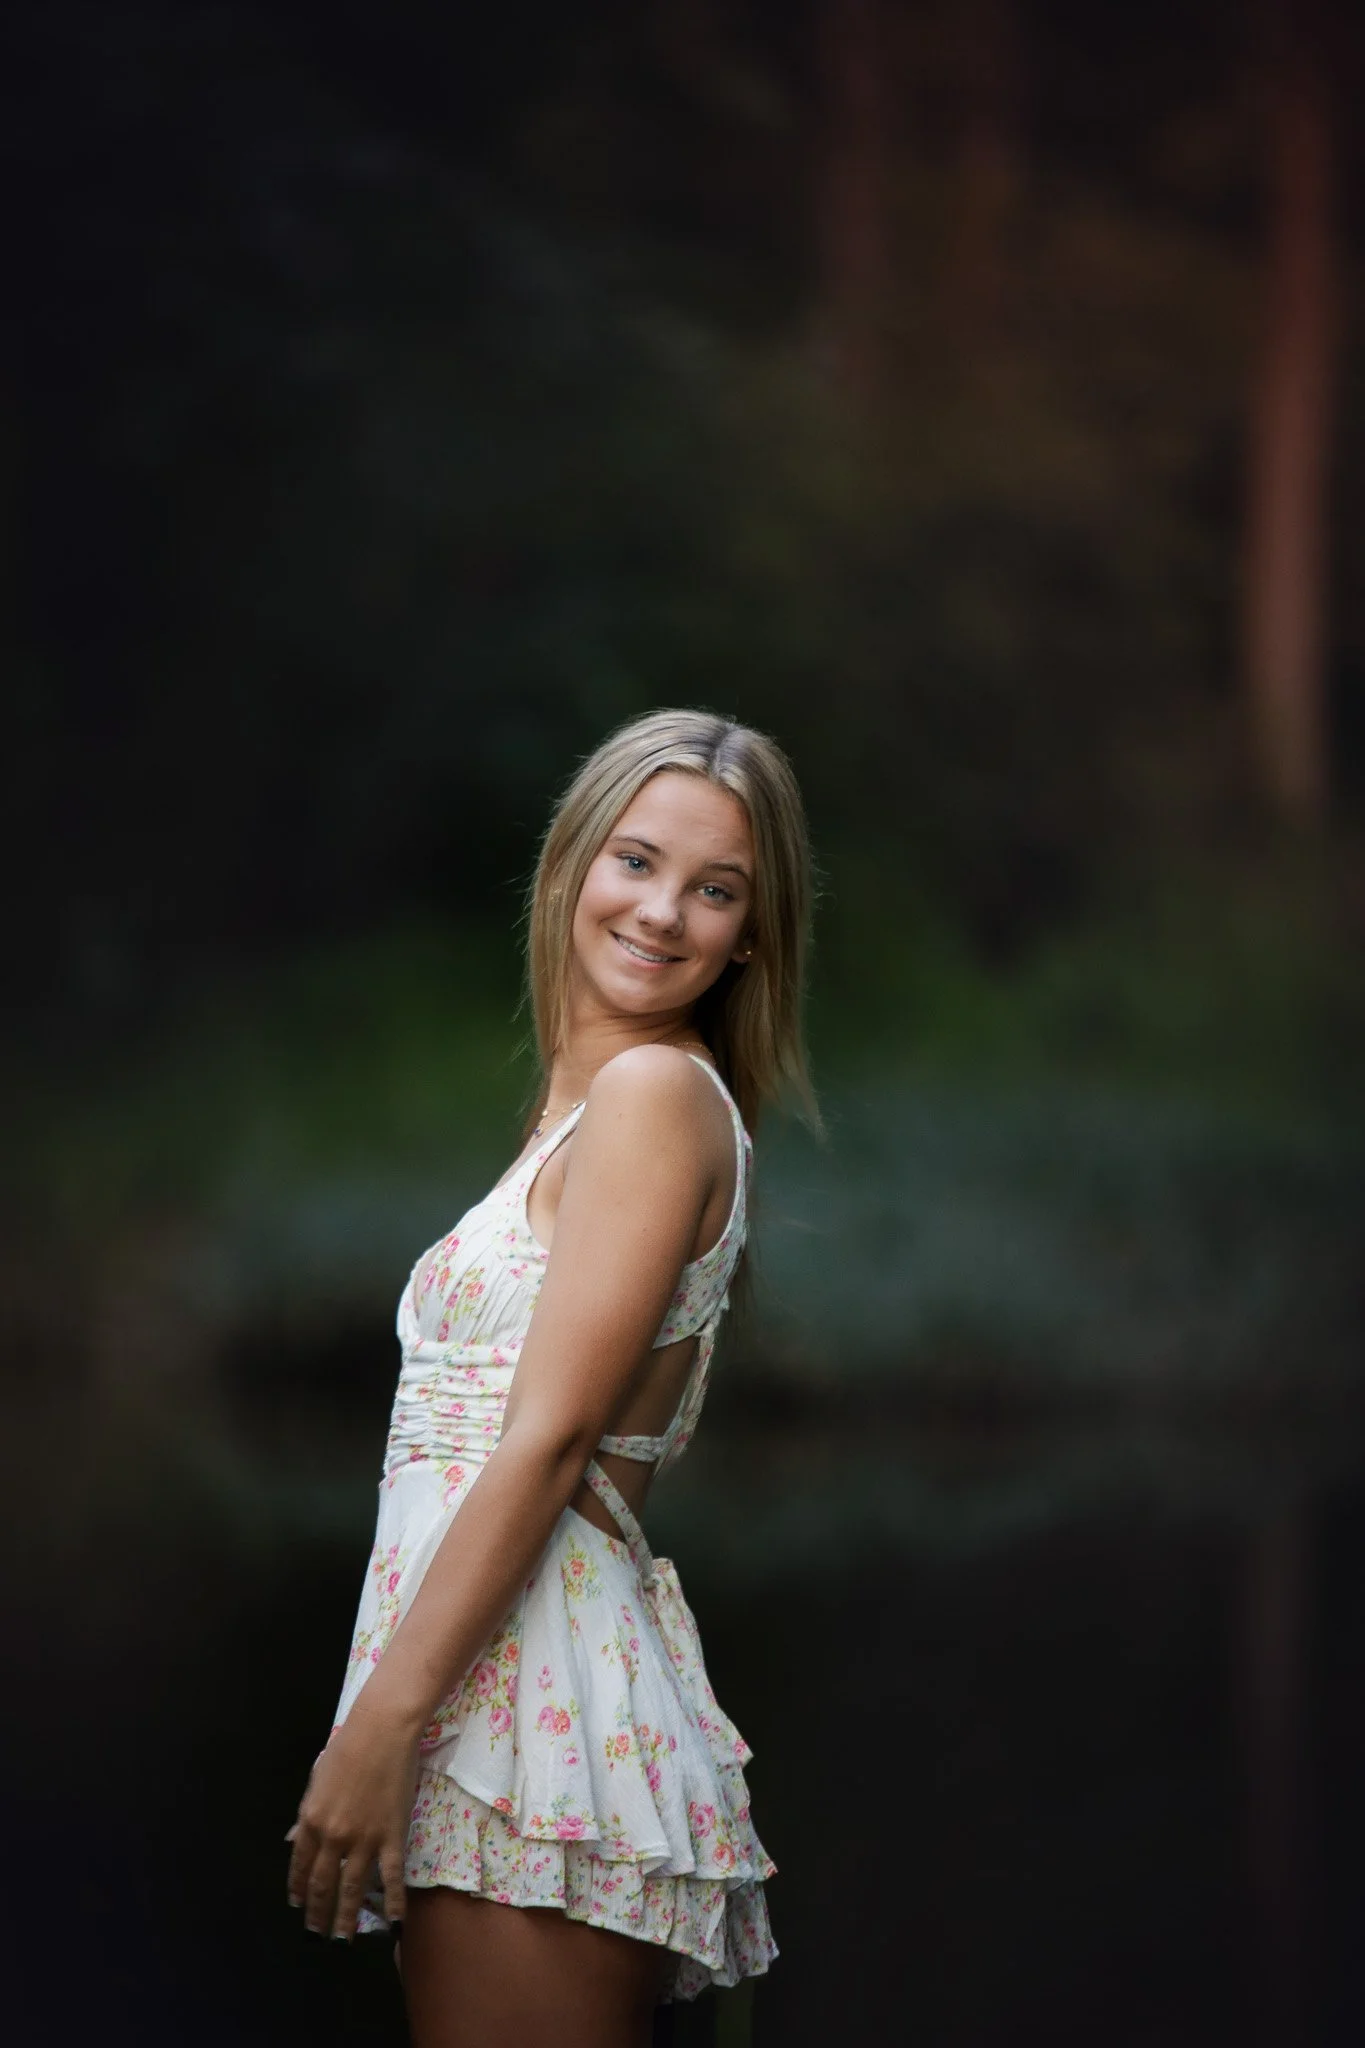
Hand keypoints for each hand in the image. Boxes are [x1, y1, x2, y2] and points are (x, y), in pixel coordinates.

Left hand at [286, 1703, 418, 1938]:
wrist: (382, 1730)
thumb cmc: (348, 1747)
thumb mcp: (316, 1780)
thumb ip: (306, 1814)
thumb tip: (294, 1839)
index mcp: (310, 1820)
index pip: (299, 1866)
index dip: (298, 1889)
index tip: (299, 1907)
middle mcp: (332, 1837)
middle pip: (322, 1884)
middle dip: (317, 1914)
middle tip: (315, 1936)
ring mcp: (363, 1840)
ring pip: (352, 1888)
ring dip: (345, 1919)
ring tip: (341, 1942)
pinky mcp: (391, 1837)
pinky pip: (392, 1877)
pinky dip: (394, 1903)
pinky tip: (395, 1925)